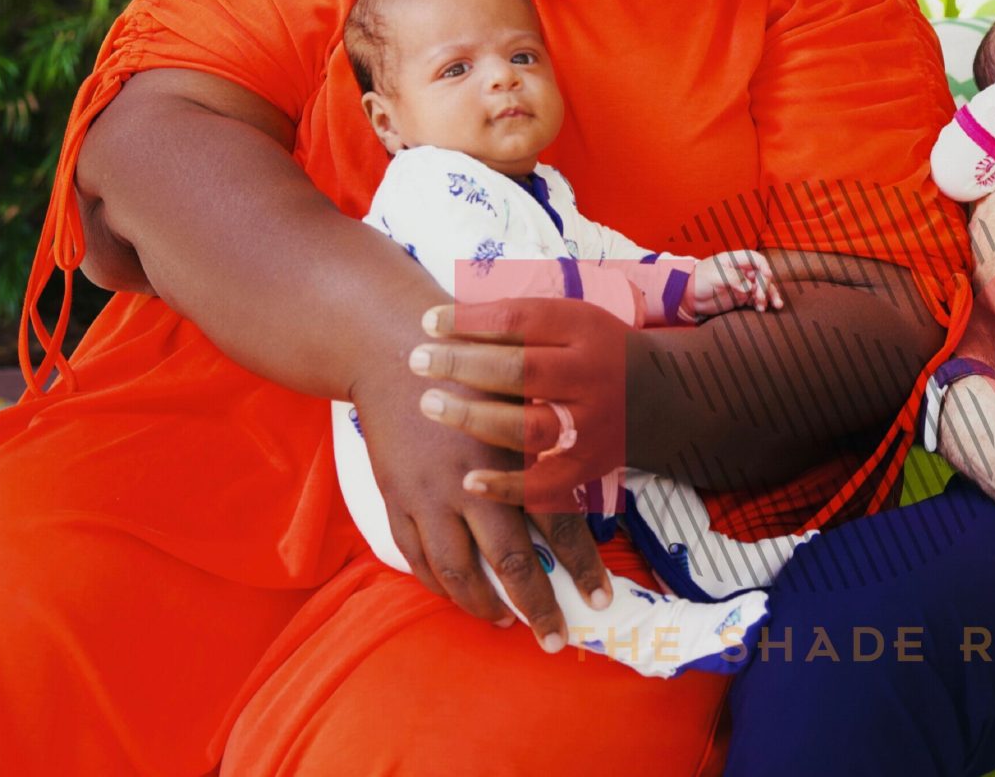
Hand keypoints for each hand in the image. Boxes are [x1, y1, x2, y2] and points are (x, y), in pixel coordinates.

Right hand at [346, 354, 611, 648]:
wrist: (394, 354)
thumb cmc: (470, 368)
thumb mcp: (520, 393)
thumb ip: (552, 441)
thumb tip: (592, 485)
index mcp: (513, 455)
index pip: (557, 524)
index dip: (581, 565)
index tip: (600, 600)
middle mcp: (472, 483)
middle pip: (511, 561)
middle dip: (537, 606)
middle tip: (556, 639)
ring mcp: (428, 496)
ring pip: (459, 572)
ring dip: (485, 605)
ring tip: (507, 621)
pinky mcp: (396, 500)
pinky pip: (417, 559)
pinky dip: (439, 585)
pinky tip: (460, 595)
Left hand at [411, 297, 631, 509]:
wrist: (664, 395)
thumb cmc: (598, 349)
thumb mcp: (573, 319)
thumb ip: (521, 319)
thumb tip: (450, 316)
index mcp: (586, 332)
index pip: (522, 321)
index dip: (471, 320)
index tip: (427, 321)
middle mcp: (592, 378)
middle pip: (522, 372)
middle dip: (463, 365)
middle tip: (417, 361)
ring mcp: (592, 426)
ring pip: (529, 428)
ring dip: (474, 418)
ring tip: (430, 405)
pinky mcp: (589, 467)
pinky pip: (546, 484)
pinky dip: (507, 486)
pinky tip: (469, 481)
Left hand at [689, 249, 780, 315]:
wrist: (688, 296)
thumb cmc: (699, 280)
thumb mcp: (714, 276)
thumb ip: (733, 279)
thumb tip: (749, 288)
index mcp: (735, 260)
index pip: (755, 259)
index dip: (764, 266)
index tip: (767, 276)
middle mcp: (742, 272)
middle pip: (762, 275)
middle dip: (766, 286)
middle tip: (761, 298)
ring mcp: (743, 285)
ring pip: (762, 288)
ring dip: (769, 295)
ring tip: (774, 305)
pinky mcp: (741, 298)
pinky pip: (756, 300)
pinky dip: (762, 304)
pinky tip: (763, 309)